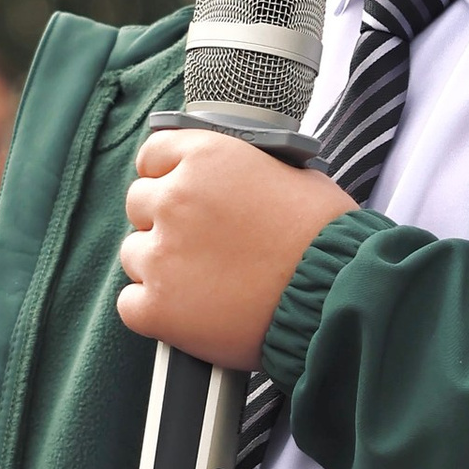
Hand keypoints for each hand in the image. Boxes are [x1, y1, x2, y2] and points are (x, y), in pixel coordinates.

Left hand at [116, 132, 354, 366]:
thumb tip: (231, 180)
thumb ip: (243, 172)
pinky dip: (155, 312)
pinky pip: (130, 304)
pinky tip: (191, 313)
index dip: (167, 176)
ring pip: (134, 254)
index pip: (153, 156)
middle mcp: (176, 198)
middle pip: (139, 204)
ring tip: (206, 284)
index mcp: (207, 157)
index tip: (177, 193)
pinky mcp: (157, 306)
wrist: (337, 297)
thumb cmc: (328, 240)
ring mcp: (161, 254)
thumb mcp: (292, 175)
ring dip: (162, 267)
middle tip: (202, 245)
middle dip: (165, 223)